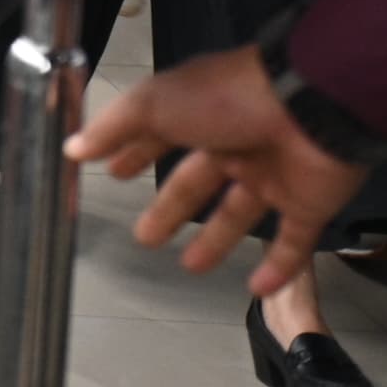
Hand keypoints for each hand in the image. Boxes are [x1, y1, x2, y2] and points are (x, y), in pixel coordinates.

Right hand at [66, 44, 368, 302]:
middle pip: (196, 184)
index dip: (137, 157)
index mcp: (202, 116)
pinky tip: (256, 289)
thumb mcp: (155, 102)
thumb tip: (73, 148)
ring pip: (240, 215)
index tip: (116, 175)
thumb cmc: (230, 97)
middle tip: (145, 237)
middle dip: (170, 209)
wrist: (313, 105)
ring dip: (215, 241)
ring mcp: (275, 174)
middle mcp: (237, 145)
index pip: (161, 139)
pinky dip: (278, 268)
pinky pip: (293, 242)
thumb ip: (114, 126)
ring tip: (188, 267)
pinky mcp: (309, 203)